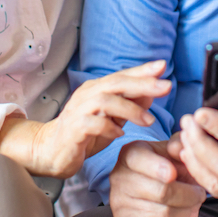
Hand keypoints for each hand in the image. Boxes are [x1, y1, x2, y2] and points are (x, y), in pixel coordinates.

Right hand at [0, 60, 169, 178]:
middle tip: (166, 87)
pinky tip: (119, 134)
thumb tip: (153, 91)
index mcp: (98, 88)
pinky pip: (93, 123)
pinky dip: (109, 127)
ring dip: (130, 110)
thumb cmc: (86, 133)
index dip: (143, 70)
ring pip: (106, 101)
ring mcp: (78, 110)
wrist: (51, 150)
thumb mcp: (113, 118)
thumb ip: (130, 105)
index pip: (123, 75)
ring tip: (149, 121)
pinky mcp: (73, 129)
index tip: (163, 66)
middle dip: (143, 84)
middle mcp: (88, 94)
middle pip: (116, 83)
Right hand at [109, 137, 206, 216]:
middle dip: (188, 194)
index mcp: (129, 154)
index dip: (159, 167)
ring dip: (185, 211)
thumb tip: (182, 148)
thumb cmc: (168, 167)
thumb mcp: (173, 151)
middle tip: (199, 193)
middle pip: (160, 192)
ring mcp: (120, 206)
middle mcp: (119, 179)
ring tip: (192, 204)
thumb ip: (180, 144)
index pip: (139, 159)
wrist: (156, 193)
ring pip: (163, 214)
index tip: (174, 173)